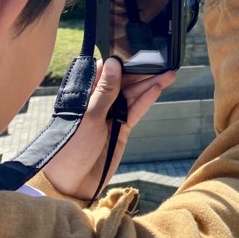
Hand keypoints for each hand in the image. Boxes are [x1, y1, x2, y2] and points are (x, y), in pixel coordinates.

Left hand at [43, 58, 175, 200]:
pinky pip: (135, 111)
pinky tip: (157, 89)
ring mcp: (110, 116)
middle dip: (141, 73)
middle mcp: (97, 103)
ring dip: (149, 85)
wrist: (69, 184)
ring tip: (169, 74)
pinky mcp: (120, 130)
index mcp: (83, 95)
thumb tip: (114, 63)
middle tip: (162, 63)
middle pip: (123, 82)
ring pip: (132, 95)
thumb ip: (104, 91)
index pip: (105, 71)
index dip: (121, 62)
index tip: (138, 53)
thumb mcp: (88, 117)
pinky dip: (146, 100)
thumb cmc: (71, 148)